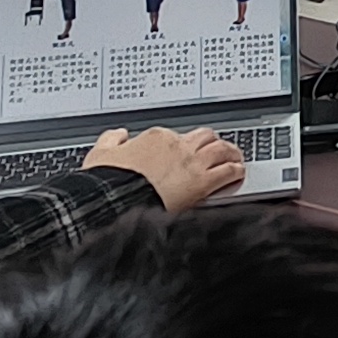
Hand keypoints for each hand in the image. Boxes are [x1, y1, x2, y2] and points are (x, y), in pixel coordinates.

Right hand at [87, 125, 247, 212]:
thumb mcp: (100, 154)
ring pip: (222, 149)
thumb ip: (111, 140)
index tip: (184, 154)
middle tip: (217, 152)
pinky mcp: (202, 183)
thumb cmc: (108, 182)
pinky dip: (236, 172)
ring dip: (230, 154)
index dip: (184, 145)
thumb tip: (118, 135)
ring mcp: (193, 163)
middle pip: (206, 137)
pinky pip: (229, 171)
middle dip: (212, 144)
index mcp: (157, 138)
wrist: (115, 201)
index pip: (179, 136)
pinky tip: (237, 175)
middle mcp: (179, 146)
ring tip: (234, 159)